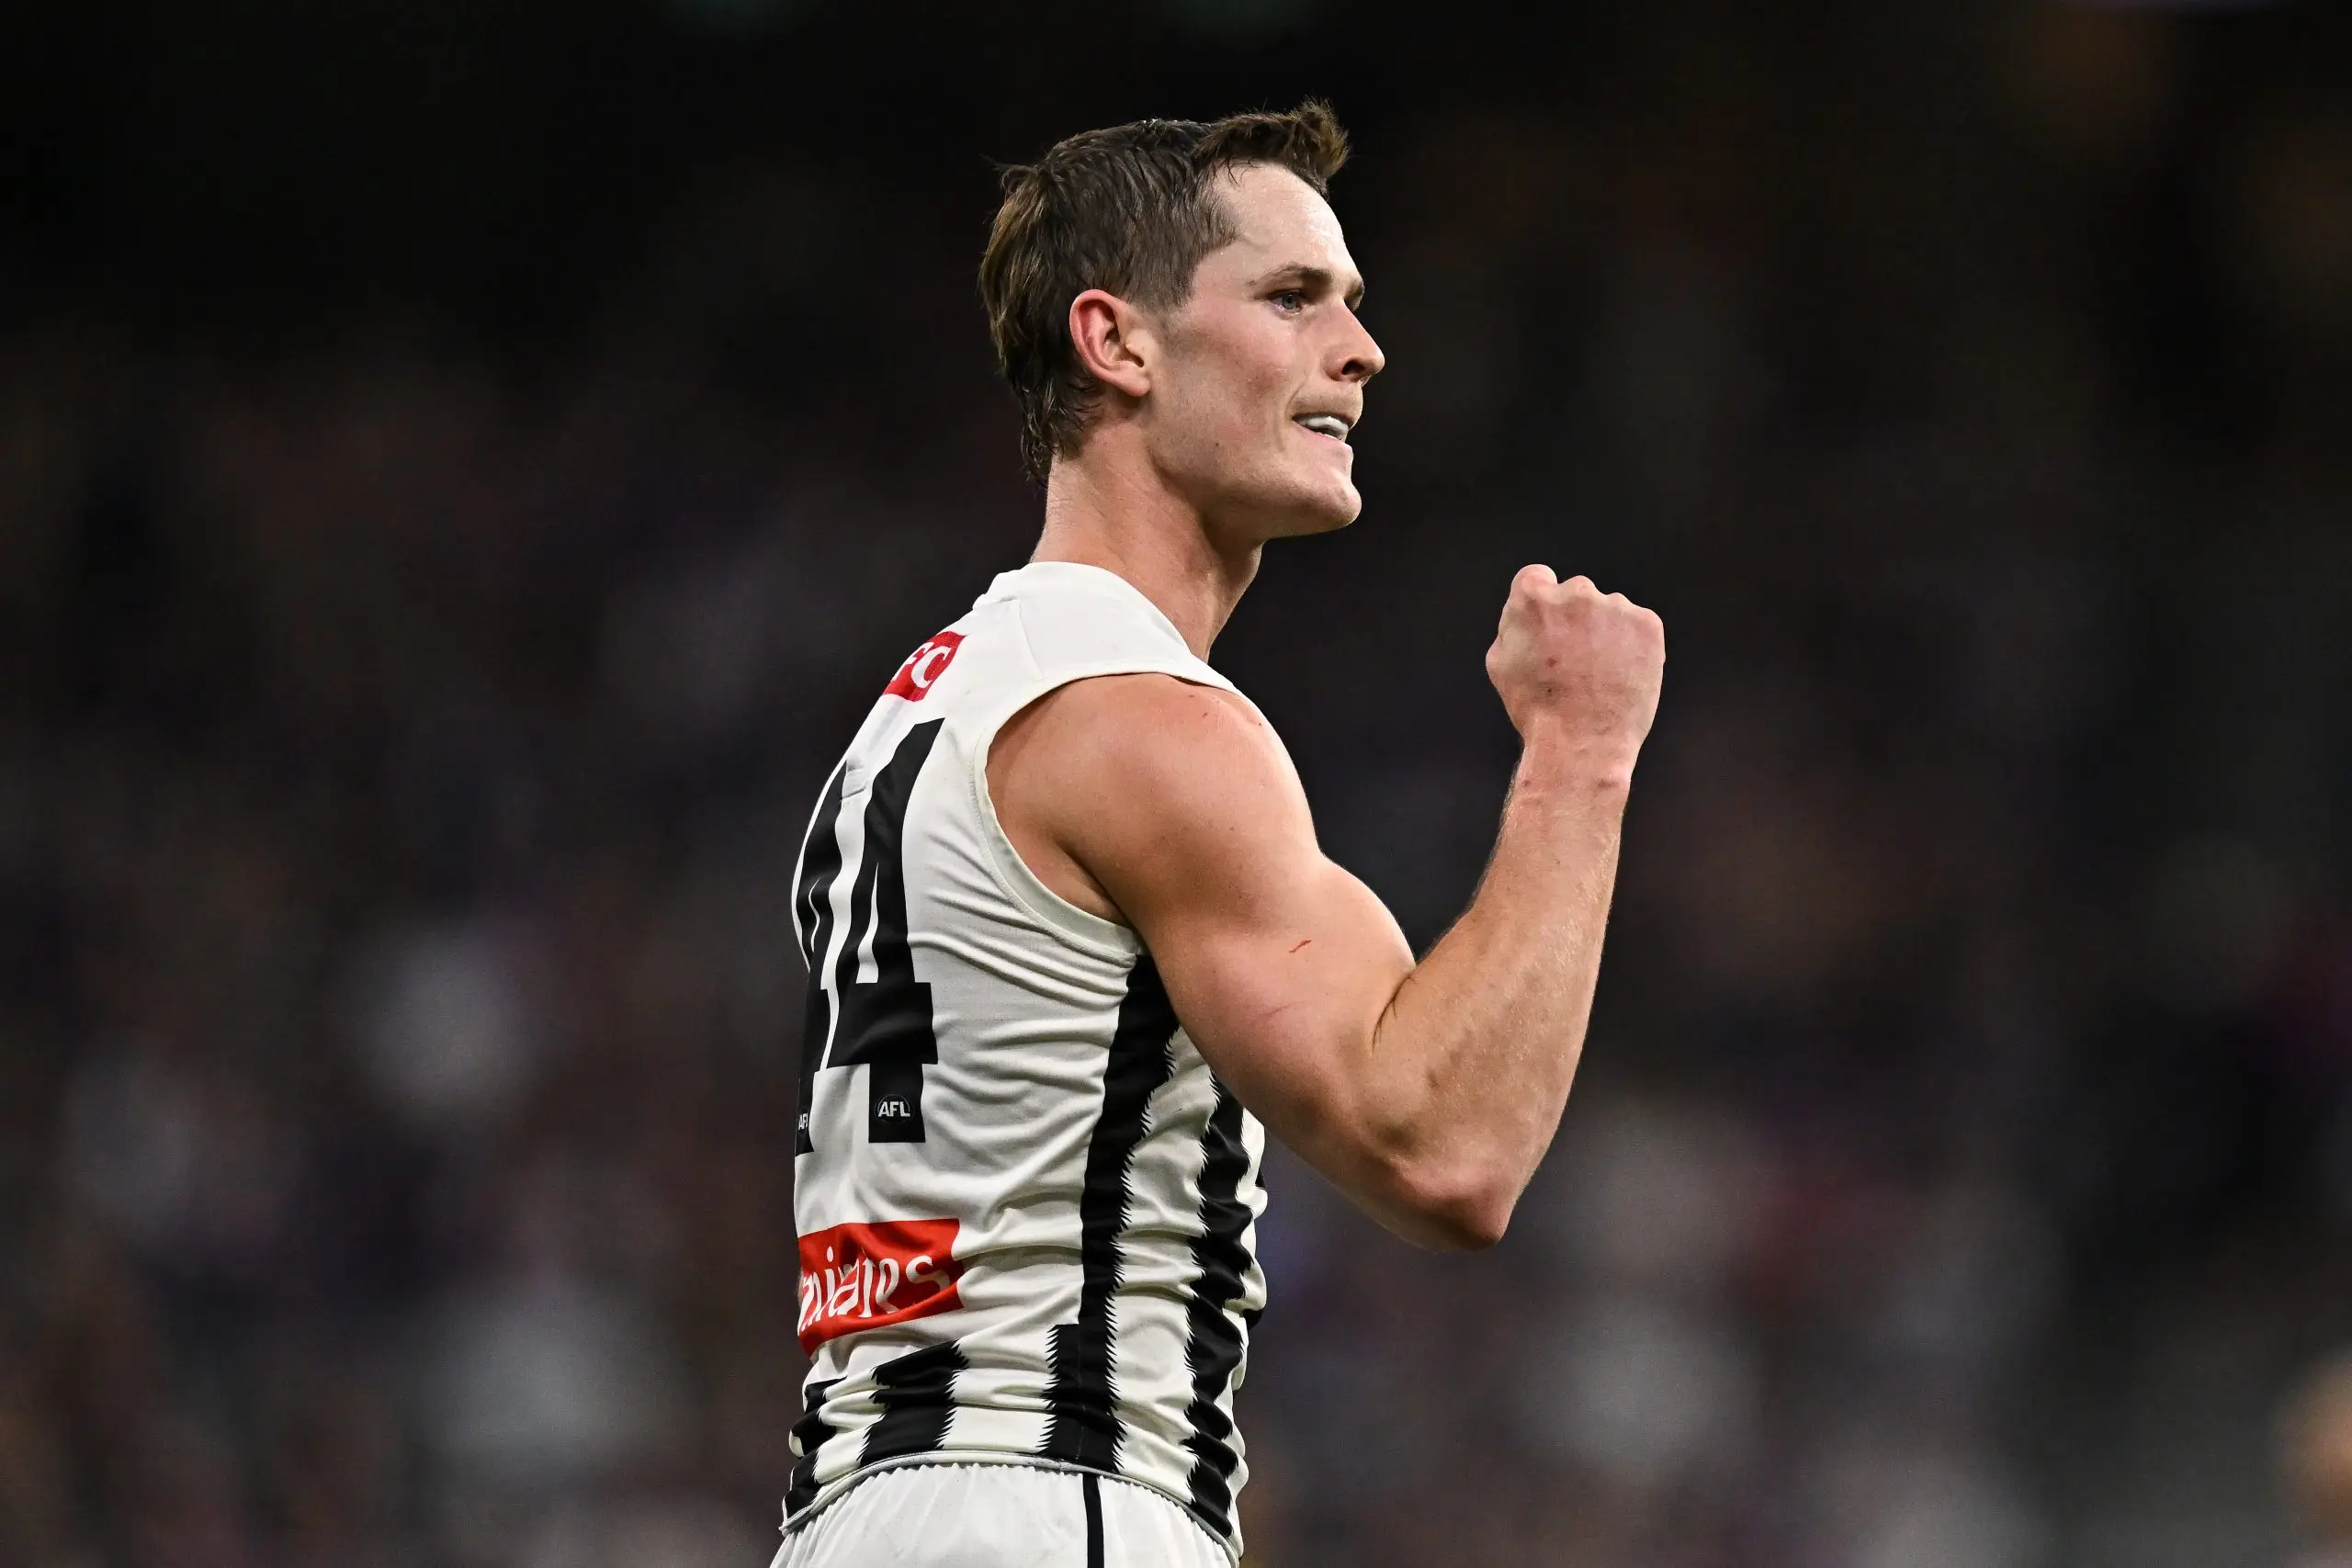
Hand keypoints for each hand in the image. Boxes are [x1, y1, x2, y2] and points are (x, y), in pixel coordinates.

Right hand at [1484, 565, 1664, 763]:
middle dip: (1574, 618)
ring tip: (1600, 673)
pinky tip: (1620, 672)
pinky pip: (1637, 624)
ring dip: (1604, 631)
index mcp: (1534, 599)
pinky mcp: (1647, 624)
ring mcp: (1615, 606)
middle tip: (1574, 658)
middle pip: (1575, 593)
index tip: (1548, 626)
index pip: (1536, 577)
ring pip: (1609, 610)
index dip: (1540, 603)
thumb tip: (1525, 614)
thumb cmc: (1538, 708)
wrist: (1582, 741)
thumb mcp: (1500, 663)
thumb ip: (1513, 625)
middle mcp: (1576, 593)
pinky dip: (1632, 644)